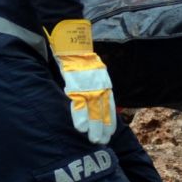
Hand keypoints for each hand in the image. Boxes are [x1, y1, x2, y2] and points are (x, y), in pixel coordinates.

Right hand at [47, 19, 116, 144]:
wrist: (70, 38)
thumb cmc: (78, 55)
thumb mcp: (91, 71)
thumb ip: (91, 86)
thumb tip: (89, 101)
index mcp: (103, 81)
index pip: (110, 105)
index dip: (109, 120)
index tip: (109, 134)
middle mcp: (99, 83)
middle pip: (103, 109)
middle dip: (103, 127)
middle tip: (101, 142)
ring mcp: (87, 83)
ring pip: (93, 109)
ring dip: (94, 126)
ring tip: (93, 140)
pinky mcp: (75, 81)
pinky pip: (78, 102)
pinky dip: (80, 115)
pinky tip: (81, 128)